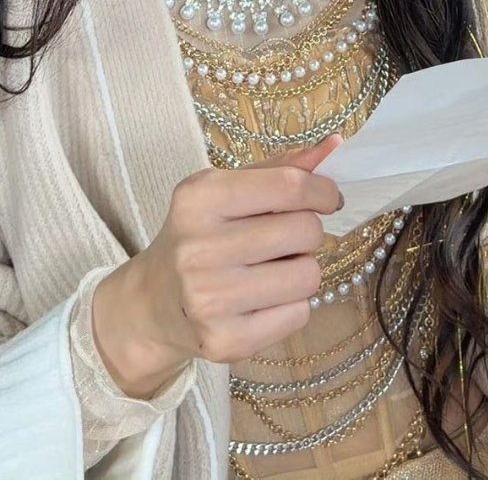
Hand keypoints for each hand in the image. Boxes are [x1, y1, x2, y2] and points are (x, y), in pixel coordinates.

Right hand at [92, 135, 342, 396]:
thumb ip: (280, 168)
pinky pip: (298, 316)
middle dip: (309, 232)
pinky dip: (292, 306)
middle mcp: (199, 248)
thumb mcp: (226, 190)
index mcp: (199, 198)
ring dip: (303, 270)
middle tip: (289, 238)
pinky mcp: (224, 341)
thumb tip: (336, 146)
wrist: (152, 303)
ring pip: (308, 276)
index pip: (288, 186)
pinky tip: (264, 299)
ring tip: (275, 269)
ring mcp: (209, 300)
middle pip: (305, 231)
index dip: (322, 190)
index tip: (328, 198)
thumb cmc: (199, 235)